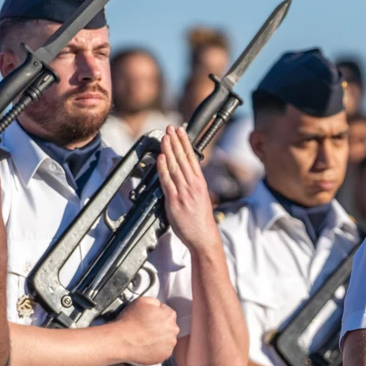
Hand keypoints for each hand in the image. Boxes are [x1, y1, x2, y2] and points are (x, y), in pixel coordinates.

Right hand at [112, 297, 177, 365]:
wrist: (120, 341)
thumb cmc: (129, 321)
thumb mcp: (142, 301)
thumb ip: (155, 302)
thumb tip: (159, 306)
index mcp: (169, 316)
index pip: (167, 313)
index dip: (156, 315)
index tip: (148, 319)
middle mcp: (173, 330)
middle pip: (168, 326)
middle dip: (159, 327)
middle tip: (146, 329)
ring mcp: (169, 344)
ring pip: (166, 339)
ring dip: (159, 338)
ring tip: (145, 338)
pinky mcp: (164, 356)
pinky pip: (163, 351)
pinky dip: (156, 349)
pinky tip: (146, 346)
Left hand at [157, 126, 218, 253]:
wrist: (204, 237)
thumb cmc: (201, 220)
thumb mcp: (200, 198)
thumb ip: (192, 186)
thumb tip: (182, 176)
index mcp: (200, 183)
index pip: (192, 158)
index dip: (185, 143)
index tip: (181, 132)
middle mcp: (193, 185)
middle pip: (183, 158)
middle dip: (176, 141)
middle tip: (171, 128)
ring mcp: (184, 192)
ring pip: (175, 166)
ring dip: (169, 149)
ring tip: (165, 137)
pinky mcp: (175, 201)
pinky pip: (167, 180)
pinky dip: (164, 167)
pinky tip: (161, 158)